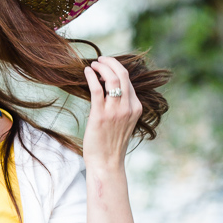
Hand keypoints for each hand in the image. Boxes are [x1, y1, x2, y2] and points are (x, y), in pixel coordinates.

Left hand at [82, 56, 142, 171]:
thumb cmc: (111, 143)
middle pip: (123, 75)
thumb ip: (121, 106)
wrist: (106, 163)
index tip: (105, 66)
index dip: (116, 69)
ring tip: (93, 64)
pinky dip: (91, 77)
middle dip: (111, 62)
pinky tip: (86, 72)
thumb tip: (110, 89)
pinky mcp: (101, 115)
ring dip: (101, 67)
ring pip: (112, 79)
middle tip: (100, 59)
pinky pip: (97, 89)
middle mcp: (128, 107)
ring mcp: (116, 111)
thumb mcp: (123, 122)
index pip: (129, 81)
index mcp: (136, 108)